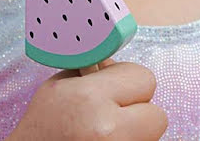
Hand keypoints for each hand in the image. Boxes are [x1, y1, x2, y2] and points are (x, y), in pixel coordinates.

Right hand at [10, 58, 167, 139]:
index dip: (130, 80)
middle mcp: (109, 130)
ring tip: (105, 130)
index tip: (115, 87)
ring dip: (135, 130)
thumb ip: (93, 71)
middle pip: (157, 115)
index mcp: (91, 98)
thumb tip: (118, 66)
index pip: (143, 78)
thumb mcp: (60, 85)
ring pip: (152, 136)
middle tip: (114, 113)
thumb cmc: (42, 127)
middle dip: (139, 111)